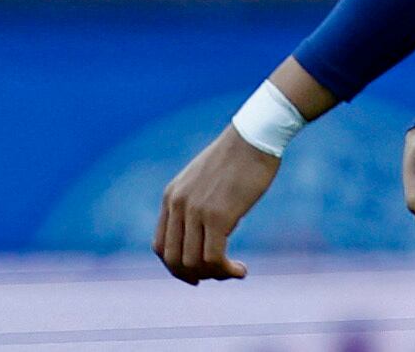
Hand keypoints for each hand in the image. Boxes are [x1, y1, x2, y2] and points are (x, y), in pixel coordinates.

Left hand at [153, 126, 279, 283]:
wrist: (254, 137)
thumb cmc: (236, 159)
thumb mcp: (204, 180)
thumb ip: (196, 204)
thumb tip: (204, 237)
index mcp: (172, 196)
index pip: (160, 246)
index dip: (176, 267)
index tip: (198, 272)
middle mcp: (178, 204)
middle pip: (173, 260)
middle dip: (193, 275)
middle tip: (217, 274)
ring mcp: (196, 210)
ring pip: (193, 263)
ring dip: (214, 274)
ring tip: (234, 271)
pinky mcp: (218, 216)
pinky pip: (214, 258)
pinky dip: (226, 271)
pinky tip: (242, 270)